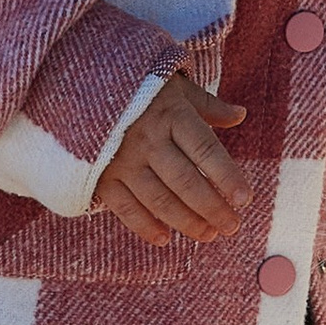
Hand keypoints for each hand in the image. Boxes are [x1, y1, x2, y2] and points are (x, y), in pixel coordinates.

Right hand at [93, 71, 247, 244]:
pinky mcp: (100, 175)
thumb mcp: (176, 87)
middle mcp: (148, 138)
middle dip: (212, 208)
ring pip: (158, 199)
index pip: (206, 151)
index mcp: (172, 114)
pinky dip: (144, 226)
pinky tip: (164, 238)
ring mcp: (122, 159)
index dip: (227, 177)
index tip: (245, 200)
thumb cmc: (141, 87)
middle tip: (232, 226)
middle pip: (186, 181)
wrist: (80, 85)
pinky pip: (125, 207)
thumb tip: (240, 115)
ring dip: (186, 221)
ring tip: (208, 235)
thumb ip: (208, 106)